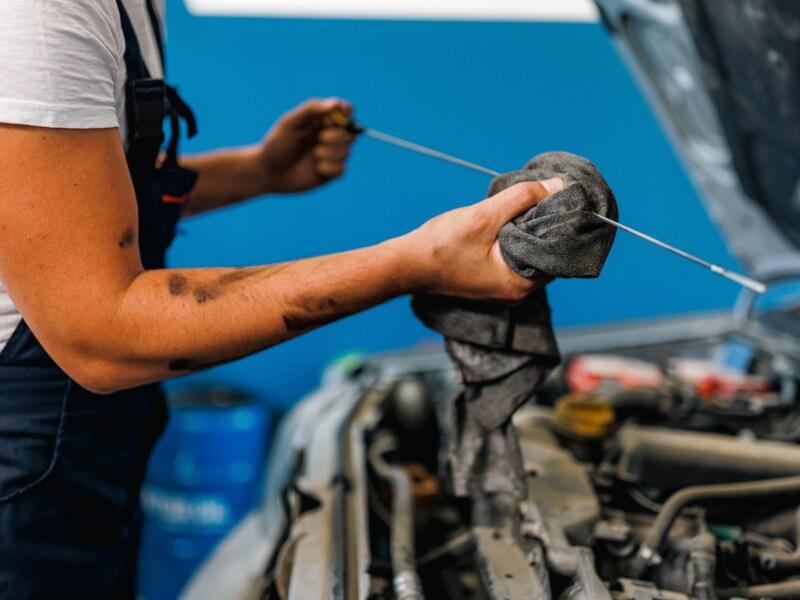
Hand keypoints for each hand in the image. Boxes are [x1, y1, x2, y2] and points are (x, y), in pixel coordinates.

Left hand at [256, 98, 355, 193]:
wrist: (268, 172)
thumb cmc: (277, 144)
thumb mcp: (290, 122)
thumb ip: (311, 109)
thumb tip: (335, 104)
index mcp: (322, 120)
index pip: (346, 111)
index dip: (345, 113)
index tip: (332, 119)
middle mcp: (330, 136)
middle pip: (351, 133)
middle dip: (337, 135)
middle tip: (320, 137)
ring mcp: (331, 155)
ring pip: (346, 152)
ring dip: (329, 152)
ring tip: (313, 154)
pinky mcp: (330, 172)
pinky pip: (341, 169)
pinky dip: (328, 167)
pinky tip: (315, 168)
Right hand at [403, 178, 562, 302]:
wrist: (406, 265)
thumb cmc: (440, 246)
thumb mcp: (483, 216)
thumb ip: (521, 199)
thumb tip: (556, 187)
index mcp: (519, 284)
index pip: (558, 253)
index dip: (560, 225)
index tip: (561, 201)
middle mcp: (516, 293)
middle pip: (546, 254)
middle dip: (545, 227)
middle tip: (543, 198)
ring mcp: (504, 290)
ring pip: (531, 255)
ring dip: (529, 232)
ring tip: (526, 206)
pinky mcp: (492, 282)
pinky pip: (515, 259)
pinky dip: (516, 240)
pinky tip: (510, 221)